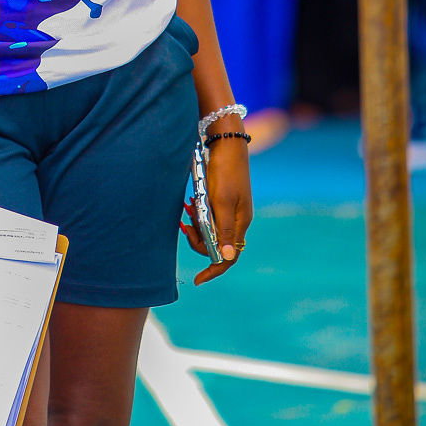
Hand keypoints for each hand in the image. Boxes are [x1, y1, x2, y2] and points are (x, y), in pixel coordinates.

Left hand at [180, 138, 252, 284]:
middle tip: (185, 224)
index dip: (214, 270)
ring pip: (210, 230)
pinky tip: (190, 202)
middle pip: (216, 245)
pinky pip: (208, 217)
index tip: (197, 280)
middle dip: (198, 239)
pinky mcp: (222, 201)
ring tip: (187, 207)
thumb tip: (227, 257)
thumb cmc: (225, 172)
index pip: (229, 257)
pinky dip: (198, 214)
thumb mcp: (221, 201)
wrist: (226, 145)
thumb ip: (224, 229)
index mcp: (240, 224)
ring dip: (196, 224)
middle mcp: (237, 221)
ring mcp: (230, 211)